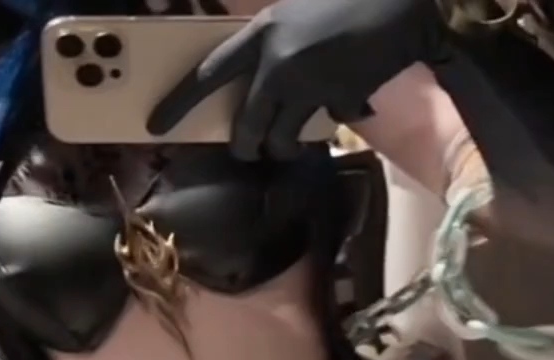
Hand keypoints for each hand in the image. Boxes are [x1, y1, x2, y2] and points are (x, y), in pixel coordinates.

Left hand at [146, 0, 443, 160]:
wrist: (398, 0)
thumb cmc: (342, 0)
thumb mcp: (292, 14)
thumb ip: (271, 45)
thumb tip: (258, 79)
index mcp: (261, 34)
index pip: (207, 73)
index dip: (179, 102)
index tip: (155, 126)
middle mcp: (279, 65)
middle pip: (248, 125)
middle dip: (247, 145)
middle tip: (249, 150)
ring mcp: (311, 86)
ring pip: (285, 138)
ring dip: (287, 146)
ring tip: (292, 142)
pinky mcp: (344, 98)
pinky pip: (332, 121)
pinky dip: (340, 114)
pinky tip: (352, 98)